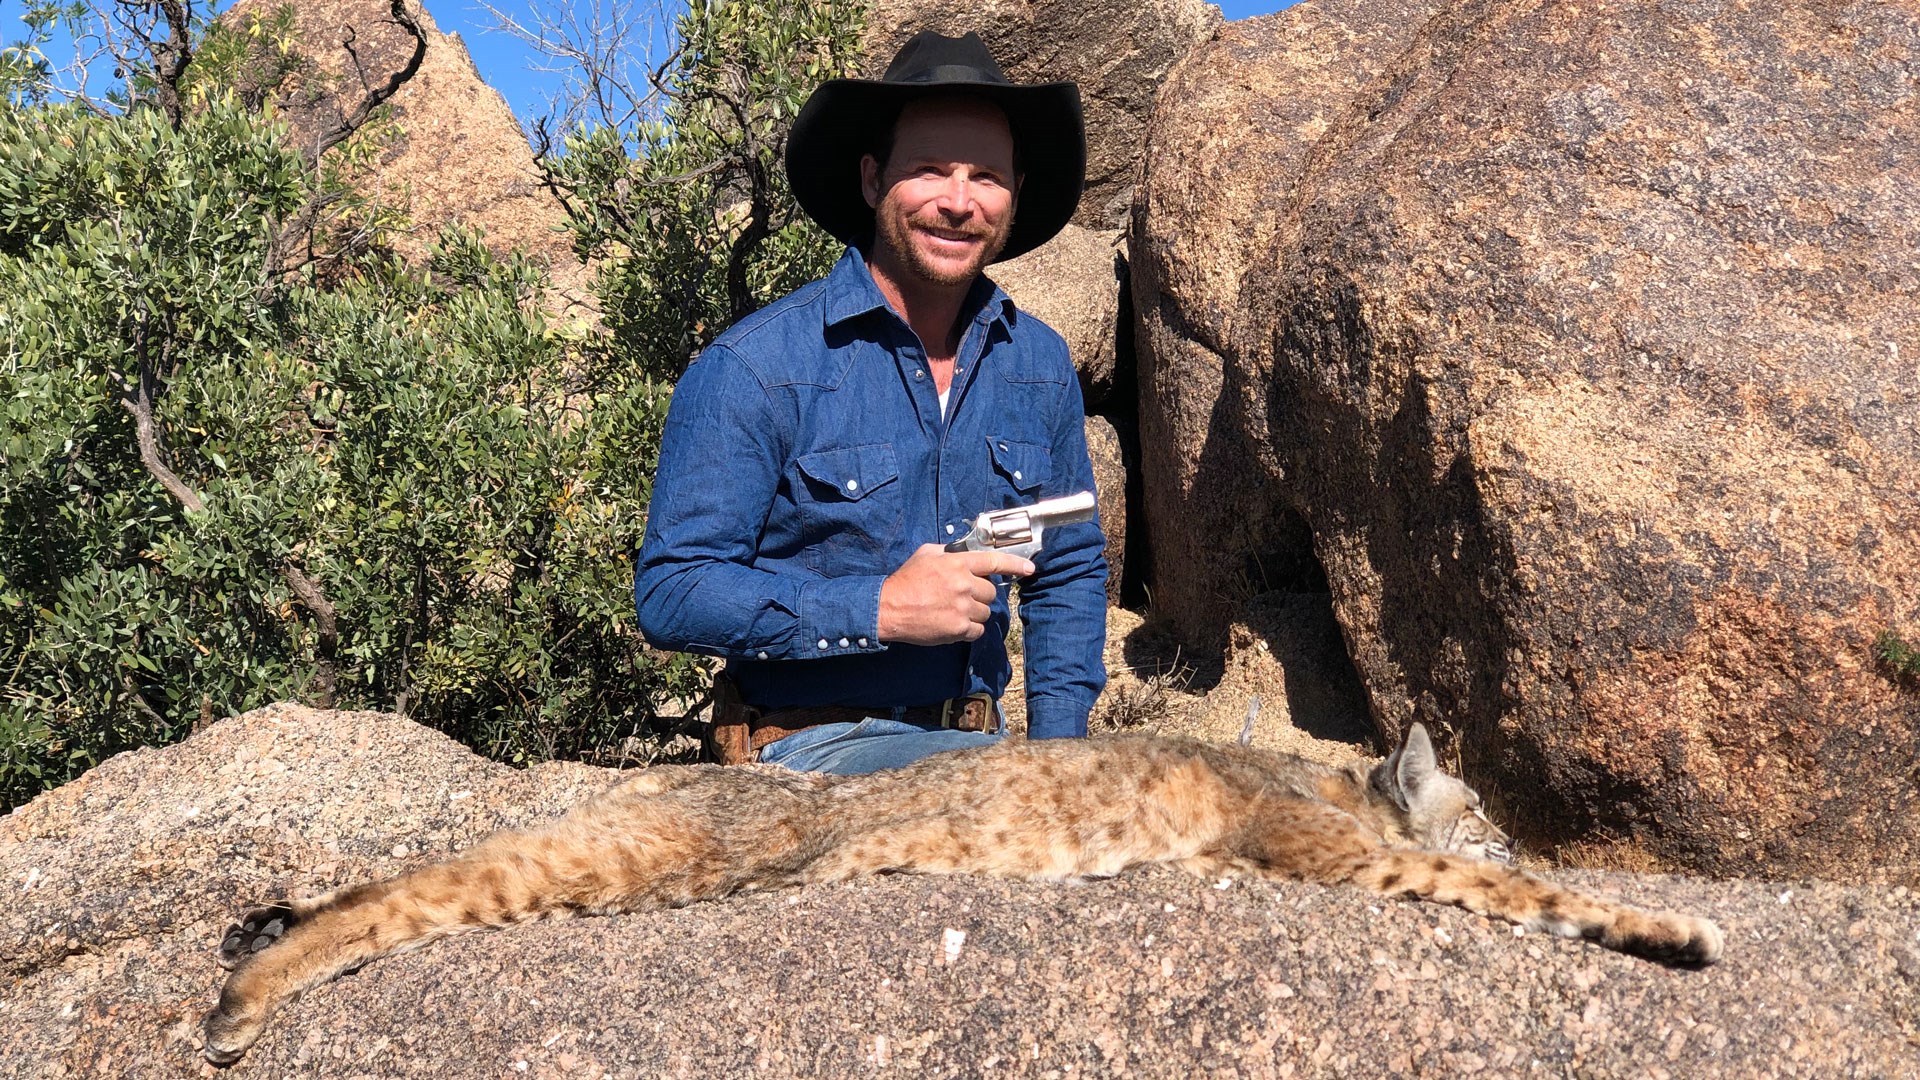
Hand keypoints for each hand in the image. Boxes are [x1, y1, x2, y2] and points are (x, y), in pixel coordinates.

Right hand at [878, 544, 1034, 644]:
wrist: (889, 609)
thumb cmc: (905, 580)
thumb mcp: (926, 554)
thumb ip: (949, 551)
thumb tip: (964, 551)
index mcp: (958, 563)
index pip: (994, 562)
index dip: (1015, 564)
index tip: (1029, 569)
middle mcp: (964, 584)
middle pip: (991, 592)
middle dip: (980, 595)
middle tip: (962, 596)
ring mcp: (962, 608)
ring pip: (986, 612)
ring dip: (974, 612)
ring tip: (953, 610)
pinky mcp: (958, 628)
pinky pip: (977, 630)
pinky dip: (969, 628)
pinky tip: (953, 623)